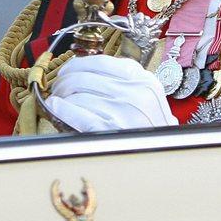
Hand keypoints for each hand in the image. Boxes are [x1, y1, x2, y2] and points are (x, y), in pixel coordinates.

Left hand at [44, 55, 177, 132]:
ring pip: (77, 92)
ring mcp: (122, 111)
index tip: (68, 71)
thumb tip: (86, 72)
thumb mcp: (148, 99)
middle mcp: (134, 92)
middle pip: (83, 76)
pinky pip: (75, 112)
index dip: (77, 65)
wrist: (166, 158)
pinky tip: (55, 107)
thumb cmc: (152, 130)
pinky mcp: (109, 130)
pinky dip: (60, 108)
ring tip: (57, 100)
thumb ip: (125, 82)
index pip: (99, 62)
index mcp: (143, 80)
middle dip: (64, 81)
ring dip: (61, 95)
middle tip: (58, 88)